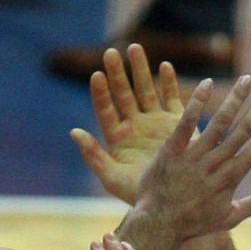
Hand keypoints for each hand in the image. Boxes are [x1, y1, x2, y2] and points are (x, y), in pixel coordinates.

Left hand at [72, 45, 185, 204]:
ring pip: (146, 90)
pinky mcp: (177, 123)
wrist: (173, 201)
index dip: (100, 93)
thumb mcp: (112, 178)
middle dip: (118, 73)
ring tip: (134, 48)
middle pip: (124, 94)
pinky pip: (172, 98)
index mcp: (117, 138)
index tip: (96, 75)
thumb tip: (73, 131)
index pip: (105, 109)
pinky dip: (169, 83)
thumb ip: (93, 156)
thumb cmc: (139, 195)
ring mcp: (155, 122)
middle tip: (111, 53)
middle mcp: (135, 126)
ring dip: (140, 70)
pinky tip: (165, 67)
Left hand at [132, 75, 250, 240]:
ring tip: (246, 79)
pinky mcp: (171, 151)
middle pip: (242, 131)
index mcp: (230, 179)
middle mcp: (214, 165)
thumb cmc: (193, 224)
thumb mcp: (230, 218)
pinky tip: (207, 83)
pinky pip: (186, 123)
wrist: (157, 226)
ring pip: (219, 123)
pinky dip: (197, 103)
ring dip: (234, 99)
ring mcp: (193, 157)